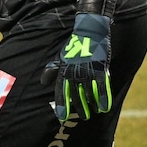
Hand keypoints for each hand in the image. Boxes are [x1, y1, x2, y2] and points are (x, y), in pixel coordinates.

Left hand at [42, 0, 112, 121]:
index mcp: (65, 69)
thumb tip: (43, 82)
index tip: (61, 116)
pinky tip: (104, 107)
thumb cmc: (75, 44)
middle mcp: (75, 71)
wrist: (89, 29)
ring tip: (90, 114)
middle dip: (78, 107)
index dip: (61, 104)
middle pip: (76, 94)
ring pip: (88, 92)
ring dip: (89, 105)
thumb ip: (53, 70)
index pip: (61, 90)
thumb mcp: (61, 56)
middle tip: (81, 117)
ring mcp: (89, 69)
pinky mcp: (101, 67)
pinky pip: (102, 86)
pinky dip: (103, 97)